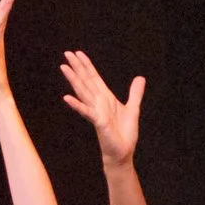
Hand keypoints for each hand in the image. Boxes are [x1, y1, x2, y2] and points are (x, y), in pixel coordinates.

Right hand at [59, 49, 145, 165]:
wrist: (123, 152)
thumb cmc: (124, 134)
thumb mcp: (133, 109)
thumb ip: (135, 93)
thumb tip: (140, 78)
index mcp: (105, 98)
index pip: (94, 78)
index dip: (87, 65)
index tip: (78, 53)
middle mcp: (98, 102)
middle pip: (86, 81)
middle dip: (77, 67)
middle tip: (66, 53)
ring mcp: (96, 112)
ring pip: (83, 92)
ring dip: (73, 80)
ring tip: (64, 68)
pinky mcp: (98, 122)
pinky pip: (86, 112)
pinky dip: (77, 105)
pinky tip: (66, 97)